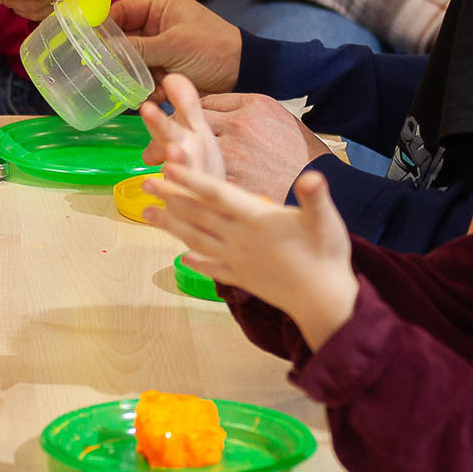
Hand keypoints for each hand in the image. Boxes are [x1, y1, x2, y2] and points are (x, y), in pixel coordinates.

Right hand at [108, 0, 241, 93]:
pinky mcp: (163, 70)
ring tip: (139, 87)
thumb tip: (102, 52)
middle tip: (103, 72)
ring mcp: (159, 50)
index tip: (85, 43)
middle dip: (117, 58)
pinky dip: (146, 88)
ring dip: (133, 76)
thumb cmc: (213, 49)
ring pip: (130, 62)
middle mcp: (155, 26)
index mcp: (158, 8)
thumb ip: (137, 48)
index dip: (102, 26)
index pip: (120, 12)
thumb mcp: (174, 45)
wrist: (244, 75)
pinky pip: (143, 78)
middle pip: (121, 39)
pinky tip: (155, 95)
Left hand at [138, 76, 358, 347]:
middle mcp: (240, 239)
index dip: (191, 180)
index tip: (167, 168)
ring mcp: (238, 261)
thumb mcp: (326, 221)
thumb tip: (313, 176)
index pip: (217, 195)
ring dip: (172, 227)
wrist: (327, 303)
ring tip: (148, 215)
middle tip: (144, 184)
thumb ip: (315, 198)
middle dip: (171, 198)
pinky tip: (182, 257)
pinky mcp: (243, 279)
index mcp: (257, 219)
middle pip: (198, 215)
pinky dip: (196, 262)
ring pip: (197, 240)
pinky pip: (212, 269)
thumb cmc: (328, 257)